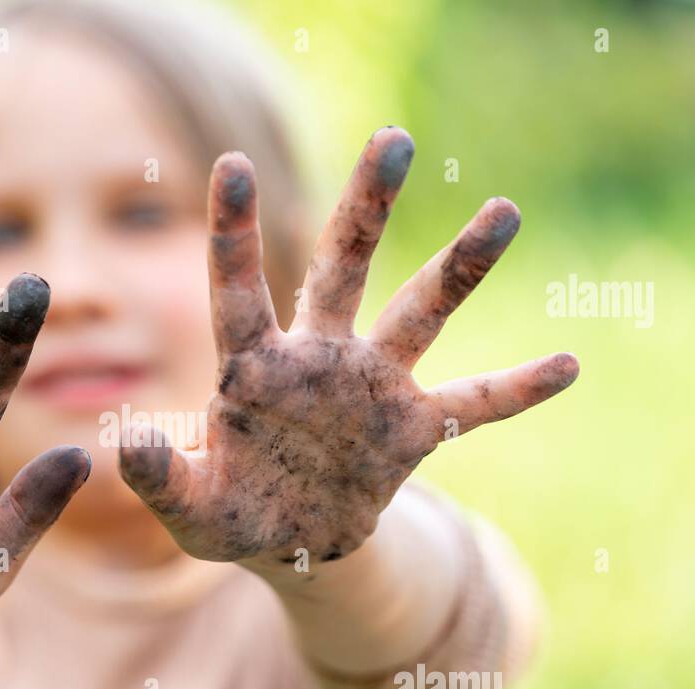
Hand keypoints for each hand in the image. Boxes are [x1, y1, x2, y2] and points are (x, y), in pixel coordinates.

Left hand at [119, 128, 577, 569]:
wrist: (291, 544)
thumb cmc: (230, 514)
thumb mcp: (190, 507)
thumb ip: (159, 476)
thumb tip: (124, 440)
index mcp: (254, 369)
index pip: (238, 291)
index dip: (234, 232)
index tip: (230, 162)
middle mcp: (318, 359)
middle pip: (344, 267)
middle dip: (366, 206)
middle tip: (394, 138)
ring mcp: (371, 389)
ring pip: (420, 314)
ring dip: (460, 267)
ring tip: (504, 209)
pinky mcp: (412, 430)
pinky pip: (474, 405)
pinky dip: (517, 390)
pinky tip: (570, 364)